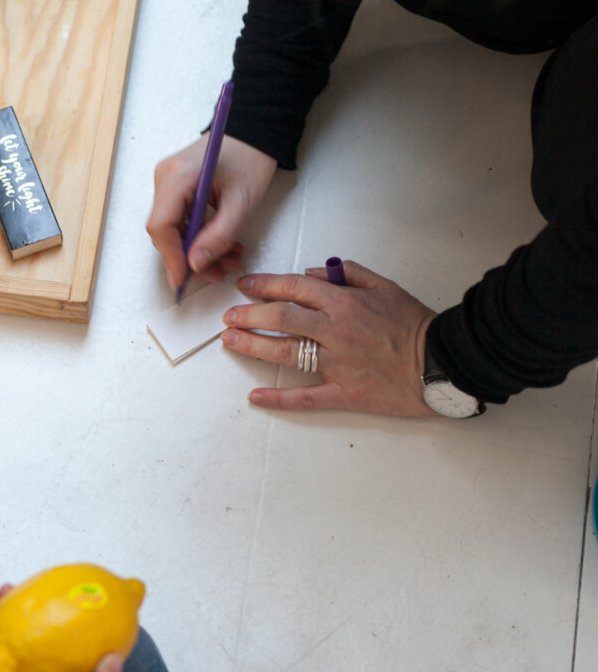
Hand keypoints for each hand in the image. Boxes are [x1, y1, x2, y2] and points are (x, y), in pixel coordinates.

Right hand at [148, 135, 276, 292]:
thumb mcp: (241, 203)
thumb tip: (195, 264)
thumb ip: (219, 236)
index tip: (184, 279)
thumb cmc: (250, 158)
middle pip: (165, 230)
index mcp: (177, 176)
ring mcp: (168, 182)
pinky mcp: (176, 187)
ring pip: (174, 229)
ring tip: (230, 258)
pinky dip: (200, 235)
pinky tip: (223, 243)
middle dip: (191, 256)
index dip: (171, 257)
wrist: (254, 133)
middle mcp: (165, 178)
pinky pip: (180, 219)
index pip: (161, 225)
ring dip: (199, 249)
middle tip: (219, 271)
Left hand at [220, 259, 436, 416]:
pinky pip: (307, 398)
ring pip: (287, 353)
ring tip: (231, 342)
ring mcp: (338, 364)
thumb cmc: (415, 324)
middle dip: (249, 315)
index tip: (244, 286)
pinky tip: (255, 396)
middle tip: (228, 316)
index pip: (294, 288)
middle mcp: (336, 332)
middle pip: (281, 319)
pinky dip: (279, 399)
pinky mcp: (345, 393)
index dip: (265, 285)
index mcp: (345, 303)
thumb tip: (311, 272)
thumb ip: (347, 274)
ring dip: (254, 346)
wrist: (443, 362)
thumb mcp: (385, 286)